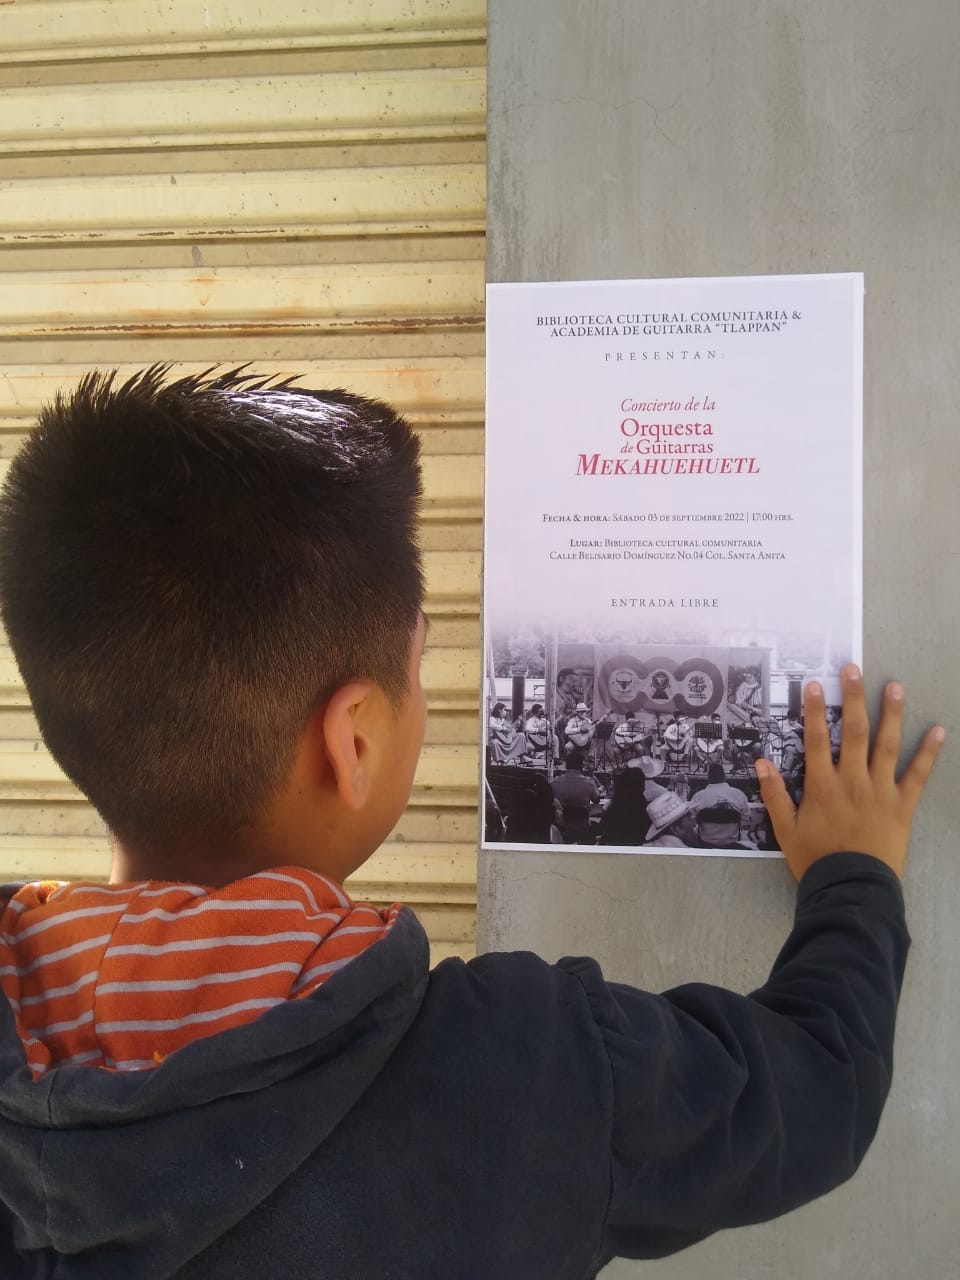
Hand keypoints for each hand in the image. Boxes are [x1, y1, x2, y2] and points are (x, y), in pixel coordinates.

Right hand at [755, 666, 944, 880]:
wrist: (852, 889)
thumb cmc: (816, 861)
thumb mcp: (785, 830)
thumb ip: (774, 795)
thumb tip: (761, 762)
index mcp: (822, 786)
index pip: (816, 739)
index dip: (815, 710)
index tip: (815, 685)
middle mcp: (852, 781)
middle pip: (854, 731)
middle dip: (853, 698)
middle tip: (853, 669)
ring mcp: (880, 791)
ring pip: (887, 745)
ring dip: (891, 713)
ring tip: (895, 686)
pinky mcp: (902, 806)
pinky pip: (918, 775)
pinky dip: (929, 753)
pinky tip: (939, 731)